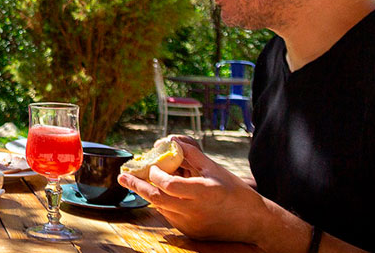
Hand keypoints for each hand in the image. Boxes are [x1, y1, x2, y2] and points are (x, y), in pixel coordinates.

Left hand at [118, 136, 271, 243]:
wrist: (252, 222)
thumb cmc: (235, 192)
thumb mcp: (214, 168)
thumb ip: (191, 154)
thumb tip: (170, 141)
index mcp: (203, 192)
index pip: (169, 185)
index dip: (156, 174)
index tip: (152, 166)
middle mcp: (194, 211)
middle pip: (157, 199)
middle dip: (136, 186)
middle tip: (122, 176)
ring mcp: (191, 224)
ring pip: (161, 207)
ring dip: (148, 194)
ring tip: (135, 181)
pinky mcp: (189, 233)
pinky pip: (169, 215)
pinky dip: (162, 203)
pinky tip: (160, 193)